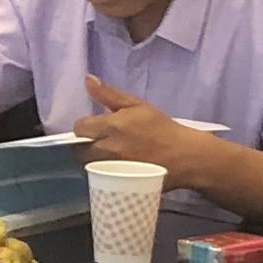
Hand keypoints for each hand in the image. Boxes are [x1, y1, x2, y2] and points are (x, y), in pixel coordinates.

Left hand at [71, 76, 195, 172]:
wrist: (184, 156)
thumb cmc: (161, 127)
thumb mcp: (136, 104)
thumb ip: (108, 94)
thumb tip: (87, 79)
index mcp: (111, 126)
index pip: (79, 128)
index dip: (85, 126)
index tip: (95, 127)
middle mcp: (108, 148)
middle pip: (78, 150)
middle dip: (85, 145)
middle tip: (98, 142)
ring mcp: (113, 168)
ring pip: (86, 166)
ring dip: (90, 160)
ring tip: (104, 155)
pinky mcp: (119, 183)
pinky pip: (98, 179)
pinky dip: (99, 173)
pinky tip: (110, 169)